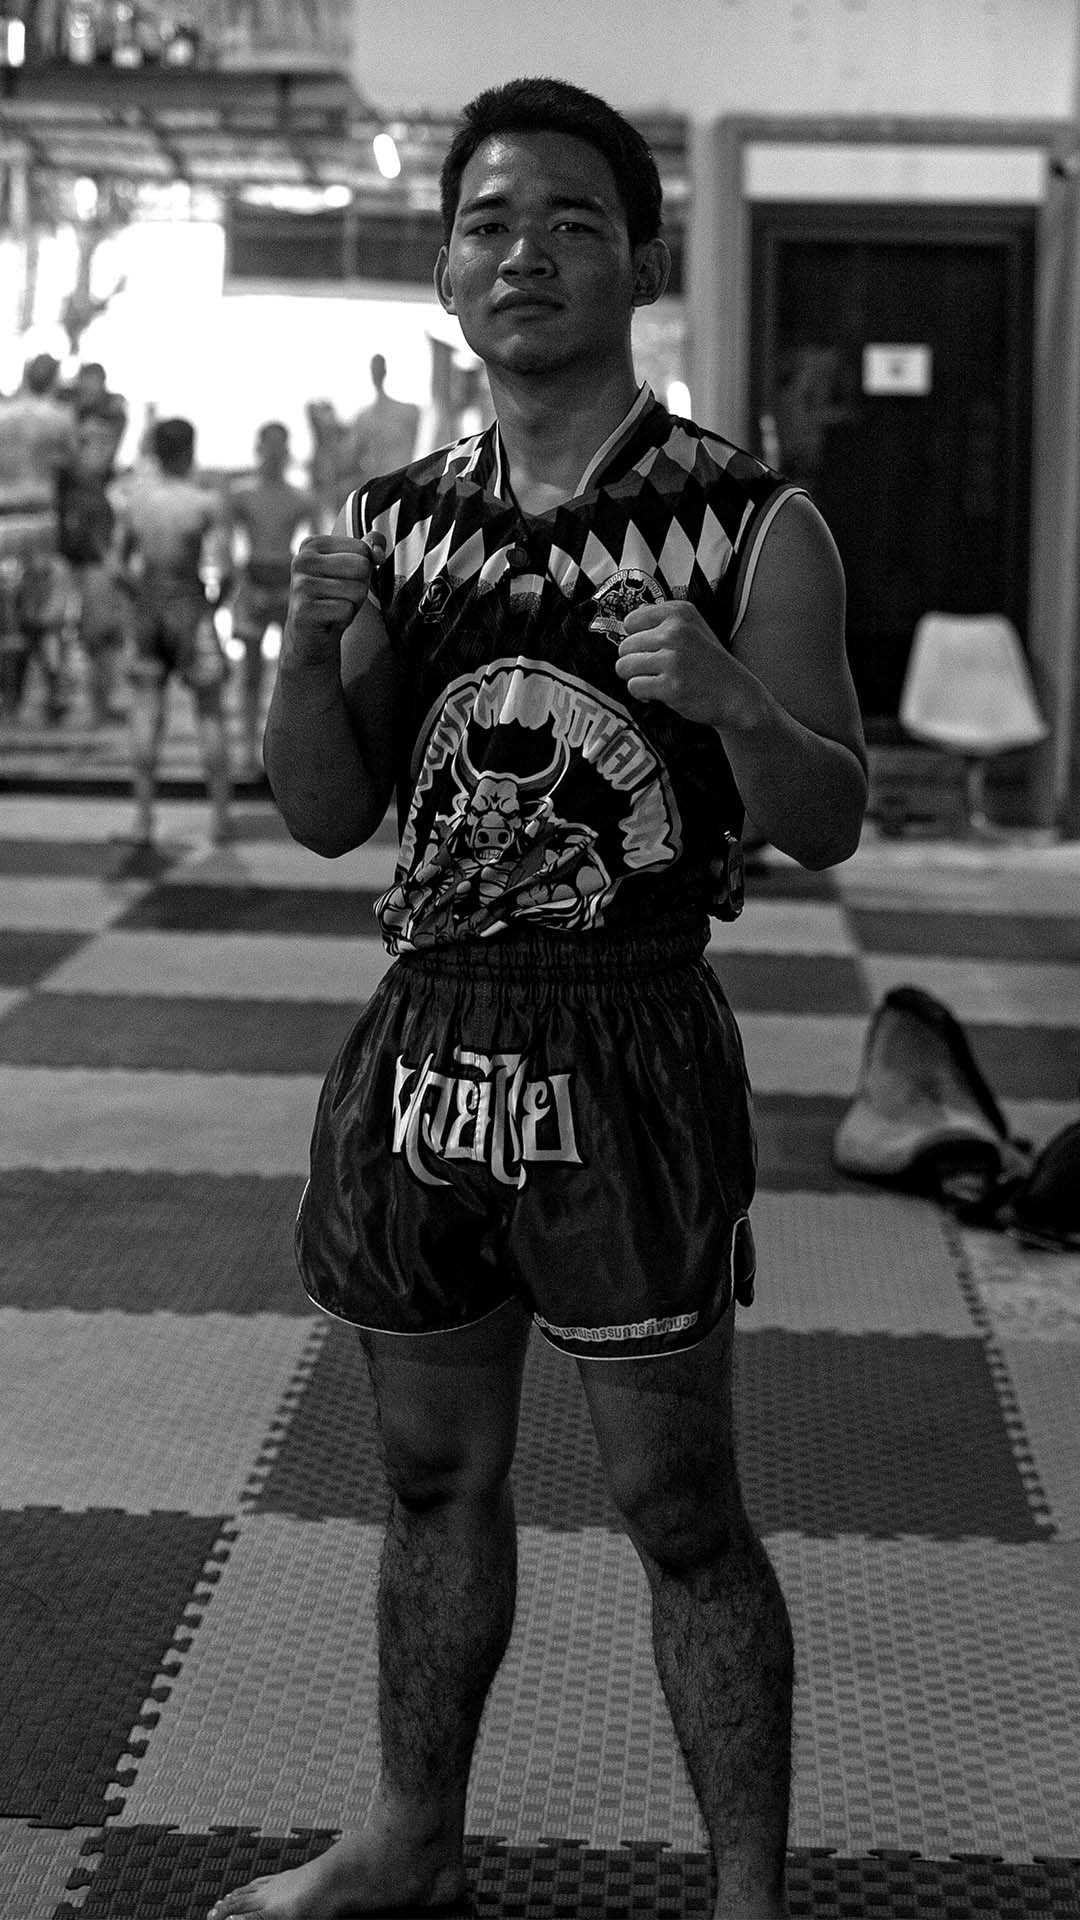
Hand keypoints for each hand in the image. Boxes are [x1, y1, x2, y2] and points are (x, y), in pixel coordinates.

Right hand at [281, 533, 384, 668]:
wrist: (312, 638)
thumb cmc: (335, 599)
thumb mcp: (354, 569)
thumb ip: (369, 548)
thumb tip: (379, 552)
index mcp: (313, 545)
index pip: (362, 548)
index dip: (363, 569)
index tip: (345, 580)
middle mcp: (302, 560)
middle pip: (361, 566)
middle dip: (360, 586)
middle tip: (342, 597)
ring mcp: (301, 585)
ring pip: (356, 589)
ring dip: (352, 604)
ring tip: (335, 608)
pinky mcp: (304, 610)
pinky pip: (346, 610)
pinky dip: (344, 619)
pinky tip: (329, 620)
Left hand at [615, 599, 759, 730]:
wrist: (736, 694)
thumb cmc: (712, 664)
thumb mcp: (694, 628)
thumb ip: (663, 621)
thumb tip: (632, 619)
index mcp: (680, 613)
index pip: (631, 621)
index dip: (635, 638)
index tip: (648, 648)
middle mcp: (675, 632)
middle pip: (624, 647)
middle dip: (634, 662)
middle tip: (654, 669)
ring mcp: (673, 659)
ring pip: (624, 667)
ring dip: (636, 678)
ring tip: (655, 680)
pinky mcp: (670, 685)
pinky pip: (634, 687)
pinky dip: (642, 694)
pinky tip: (659, 692)